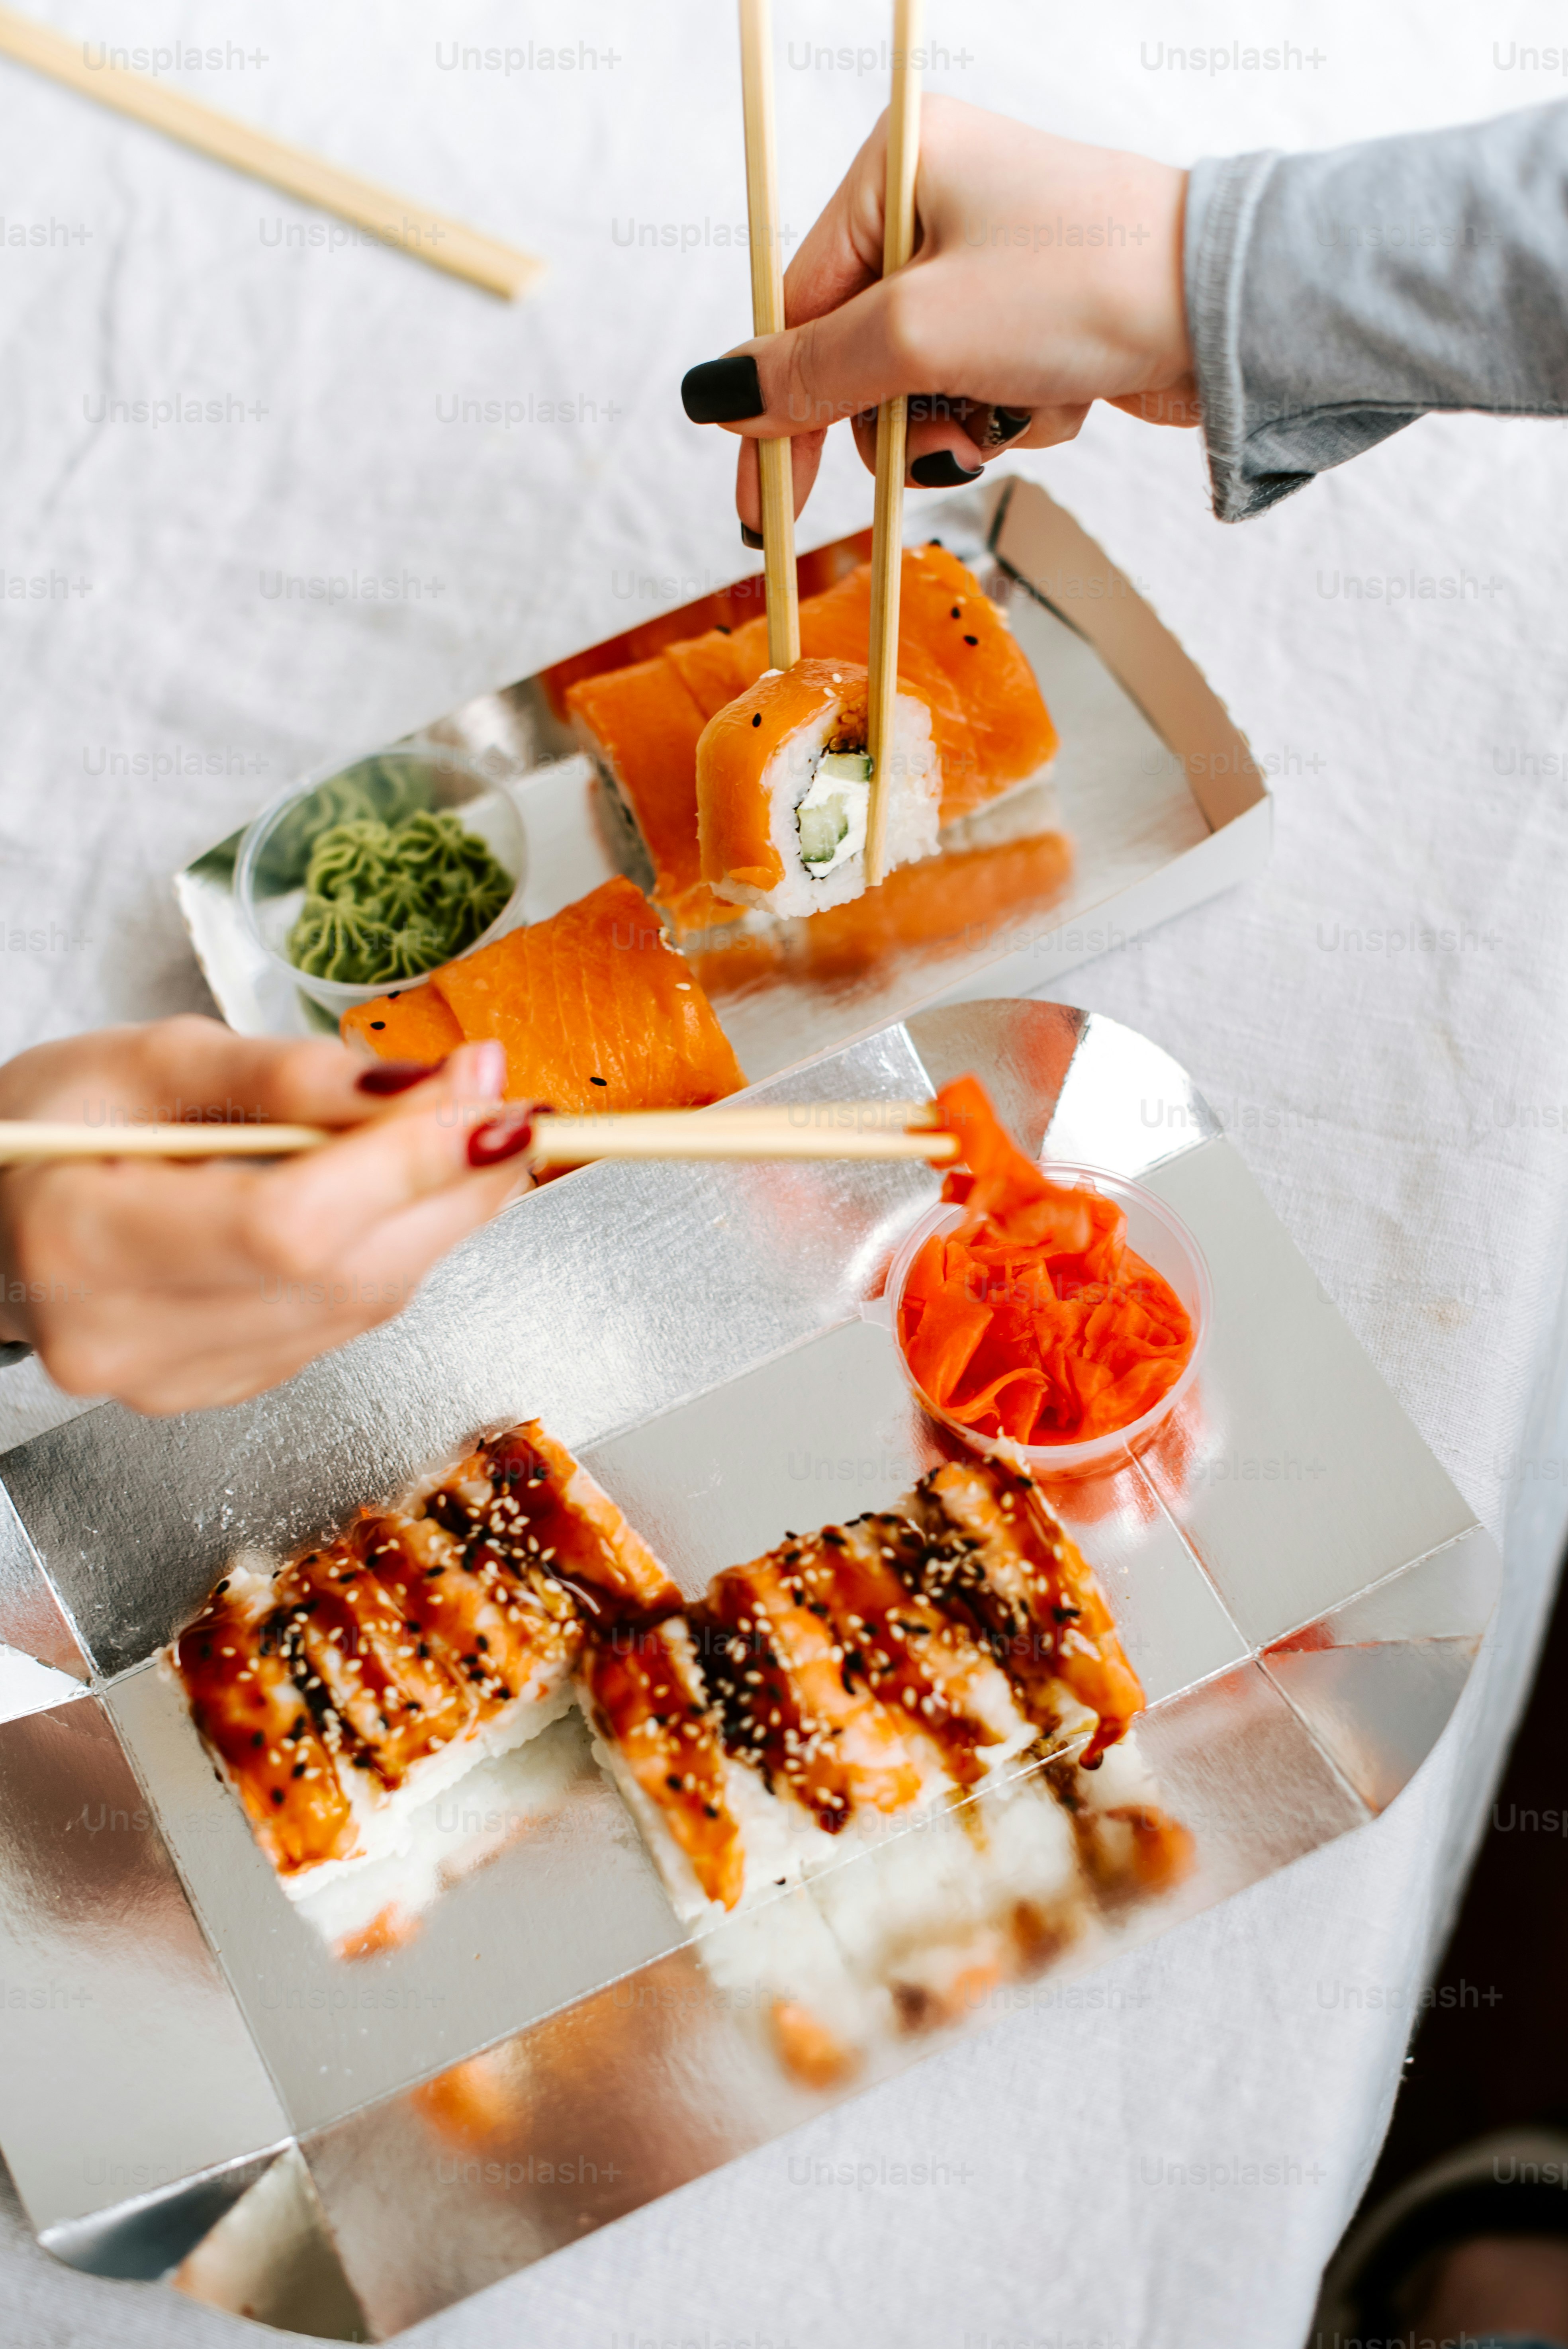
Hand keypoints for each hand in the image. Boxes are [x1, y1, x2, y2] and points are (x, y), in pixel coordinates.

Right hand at [0, 1017, 535, 1413]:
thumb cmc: (55, 1125)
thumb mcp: (150, 1061)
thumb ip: (283, 1073)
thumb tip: (425, 1085)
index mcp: (83, 1245)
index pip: (289, 1224)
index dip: (407, 1163)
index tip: (488, 1093)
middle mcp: (126, 1336)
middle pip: (344, 1273)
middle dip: (451, 1183)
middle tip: (511, 1099)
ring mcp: (174, 1379)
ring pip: (360, 1304)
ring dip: (442, 1217)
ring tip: (477, 1130)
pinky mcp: (220, 1388)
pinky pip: (341, 1321)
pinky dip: (395, 1252)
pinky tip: (415, 1192)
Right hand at [679, 97, 1196, 529]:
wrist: (1225, 310)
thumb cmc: (1081, 286)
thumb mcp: (918, 334)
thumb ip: (812, 372)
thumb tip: (717, 397)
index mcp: (897, 167)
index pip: (796, 309)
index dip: (777, 412)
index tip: (761, 507)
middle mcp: (939, 203)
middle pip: (857, 359)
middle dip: (898, 417)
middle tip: (936, 437)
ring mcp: (991, 265)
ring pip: (922, 391)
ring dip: (963, 423)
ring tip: (1016, 404)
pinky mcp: (1037, 319)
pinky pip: (984, 395)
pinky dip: (1015, 416)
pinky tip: (1062, 394)